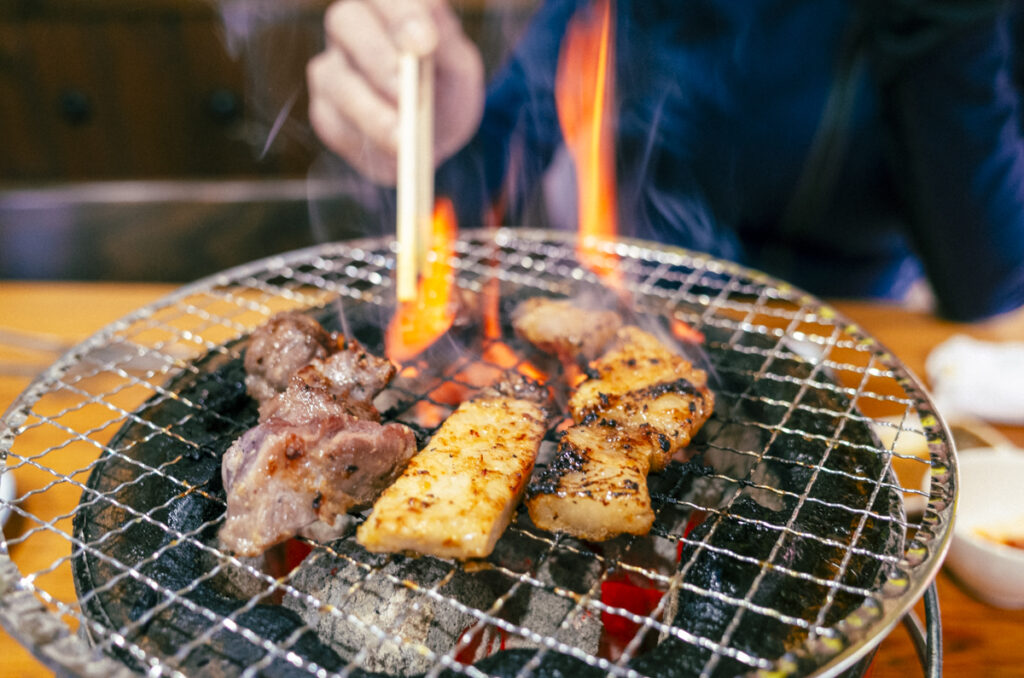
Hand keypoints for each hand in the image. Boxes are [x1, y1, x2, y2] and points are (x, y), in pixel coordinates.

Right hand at [307, 0, 484, 183]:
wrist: (438, 132)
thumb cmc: (447, 87)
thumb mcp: (460, 65)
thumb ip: (446, 43)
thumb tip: (423, 34)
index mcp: (385, 5)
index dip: (401, 14)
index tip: (425, 42)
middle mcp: (351, 28)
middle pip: (344, 22)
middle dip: (376, 57)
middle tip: (405, 90)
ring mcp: (332, 68)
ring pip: (332, 77)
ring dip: (368, 110)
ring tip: (402, 139)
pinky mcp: (325, 110)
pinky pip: (330, 121)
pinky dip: (359, 140)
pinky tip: (388, 154)